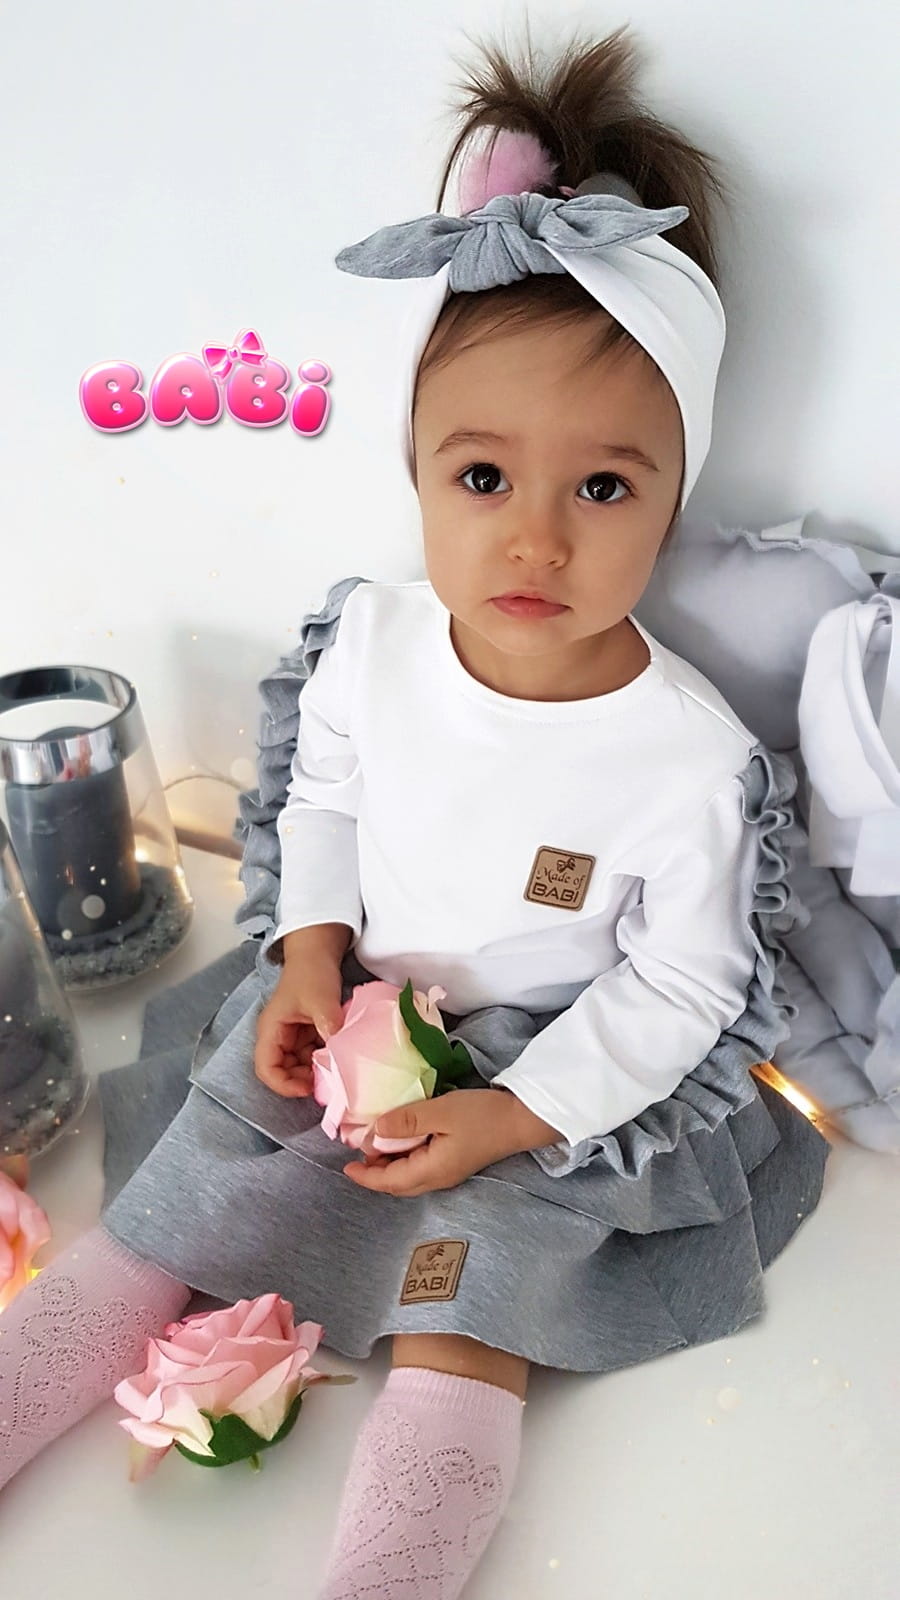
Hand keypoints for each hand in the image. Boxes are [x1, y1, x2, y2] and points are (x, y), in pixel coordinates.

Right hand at [254, 955, 345, 1097]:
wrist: (318, 953)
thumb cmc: (311, 972)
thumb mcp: (321, 1000)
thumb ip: (328, 1026)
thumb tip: (340, 1054)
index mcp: (271, 1029)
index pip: (266, 1068)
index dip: (284, 1084)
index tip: (307, 1088)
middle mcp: (278, 1036)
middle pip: (283, 1071)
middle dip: (303, 1079)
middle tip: (327, 1080)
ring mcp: (293, 1036)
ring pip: (300, 1065)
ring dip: (316, 1069)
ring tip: (336, 1067)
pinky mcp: (306, 1034)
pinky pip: (313, 1054)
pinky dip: (324, 1058)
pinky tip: (340, 1054)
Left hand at [343, 1087, 562, 1196]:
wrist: (521, 1119)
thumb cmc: (482, 1115)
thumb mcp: (440, 1112)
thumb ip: (406, 1122)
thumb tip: (374, 1132)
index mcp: (432, 1170)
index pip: (389, 1182)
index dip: (366, 1176)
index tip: (346, 1166)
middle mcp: (438, 1178)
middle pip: (398, 1185)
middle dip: (374, 1174)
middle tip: (357, 1153)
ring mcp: (448, 1172)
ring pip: (409, 1177)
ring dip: (389, 1166)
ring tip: (375, 1145)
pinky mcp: (455, 1163)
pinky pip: (420, 1168)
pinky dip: (404, 1159)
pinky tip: (402, 1141)